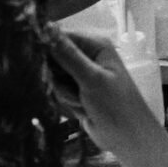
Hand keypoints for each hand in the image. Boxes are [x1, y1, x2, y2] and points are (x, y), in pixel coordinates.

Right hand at [48, 28, 146, 152]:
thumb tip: (46, 28)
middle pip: (52, 57)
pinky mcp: (75, 90)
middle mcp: (87, 55)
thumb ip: (68, 55)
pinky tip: (82, 109)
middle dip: (57, 77)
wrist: (127, 138)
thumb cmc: (116, 106)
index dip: (46, 48)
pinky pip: (57, 91)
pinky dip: (66, 101)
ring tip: (83, 102)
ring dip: (64, 93)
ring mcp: (80, 74)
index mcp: (95, 44)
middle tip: (74, 90)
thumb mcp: (92, 79)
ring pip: (53, 77)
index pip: (59, 35)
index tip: (40, 63)